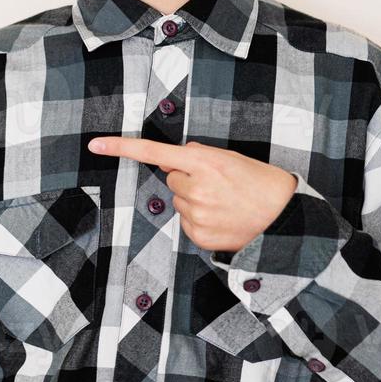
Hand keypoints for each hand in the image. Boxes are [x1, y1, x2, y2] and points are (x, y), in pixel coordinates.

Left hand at [87, 136, 297, 252]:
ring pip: (179, 202)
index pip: (154, 152)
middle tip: (219, 186)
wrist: (285, 219)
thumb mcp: (231, 158)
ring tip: (225, 203)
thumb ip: (199, 155)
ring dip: (195, 201)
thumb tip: (172, 157)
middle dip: (188, 180)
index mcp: (204, 163)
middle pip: (171, 178)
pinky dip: (200, 220)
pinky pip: (186, 223)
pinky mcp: (197, 236)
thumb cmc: (260, 184)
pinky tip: (222, 219)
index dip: (121, 148)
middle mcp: (195, 188)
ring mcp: (195, 215)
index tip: (95, 145)